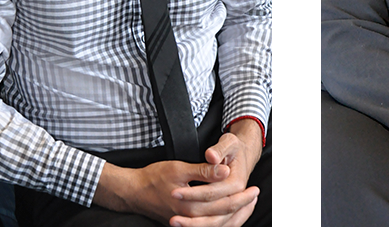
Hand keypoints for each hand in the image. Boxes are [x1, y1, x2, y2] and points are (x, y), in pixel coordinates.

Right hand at [94, 159, 258, 226]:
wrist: (133, 192)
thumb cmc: (154, 177)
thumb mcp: (179, 168)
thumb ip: (203, 171)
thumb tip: (224, 171)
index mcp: (191, 206)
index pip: (224, 204)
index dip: (241, 197)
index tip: (254, 189)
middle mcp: (190, 218)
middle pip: (223, 217)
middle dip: (242, 207)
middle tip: (255, 195)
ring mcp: (186, 223)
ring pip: (216, 225)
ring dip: (235, 216)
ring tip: (248, 204)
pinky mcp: (184, 222)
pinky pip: (207, 226)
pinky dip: (222, 221)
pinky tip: (230, 213)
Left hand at [169, 120, 264, 225]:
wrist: (243, 154)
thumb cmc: (234, 149)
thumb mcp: (228, 142)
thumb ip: (219, 150)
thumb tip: (211, 156)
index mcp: (236, 182)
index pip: (212, 192)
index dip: (192, 194)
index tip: (174, 193)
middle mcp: (235, 196)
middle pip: (213, 212)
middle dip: (191, 216)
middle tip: (172, 216)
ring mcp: (232, 205)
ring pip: (215, 223)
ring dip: (194, 225)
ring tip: (175, 222)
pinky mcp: (226, 209)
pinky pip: (214, 224)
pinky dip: (200, 226)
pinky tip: (185, 225)